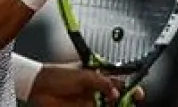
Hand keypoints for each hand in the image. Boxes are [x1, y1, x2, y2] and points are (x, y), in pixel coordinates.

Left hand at [28, 63, 145, 106]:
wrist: (39, 87)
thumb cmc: (58, 75)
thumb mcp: (83, 75)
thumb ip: (102, 82)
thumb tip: (115, 92)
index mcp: (98, 74)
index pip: (119, 80)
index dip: (130, 86)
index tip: (138, 92)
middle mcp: (96, 88)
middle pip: (117, 96)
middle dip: (126, 99)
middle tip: (131, 101)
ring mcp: (90, 100)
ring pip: (108, 105)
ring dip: (116, 105)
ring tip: (119, 104)